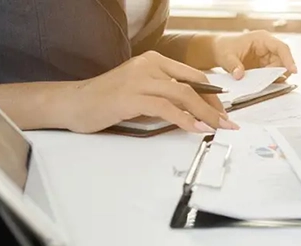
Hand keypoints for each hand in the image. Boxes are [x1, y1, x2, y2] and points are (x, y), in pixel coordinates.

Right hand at [60, 51, 238, 133]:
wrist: (73, 103)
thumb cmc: (105, 100)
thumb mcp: (141, 92)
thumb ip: (164, 96)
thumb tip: (193, 113)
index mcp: (153, 61)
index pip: (193, 76)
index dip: (213, 95)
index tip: (224, 112)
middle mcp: (148, 65)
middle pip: (193, 85)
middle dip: (214, 106)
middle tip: (227, 123)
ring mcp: (139, 79)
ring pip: (183, 95)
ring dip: (205, 114)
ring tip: (217, 128)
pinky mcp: (131, 96)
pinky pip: (166, 107)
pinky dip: (185, 119)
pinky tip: (195, 128)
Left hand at [212, 30, 297, 79]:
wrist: (219, 50)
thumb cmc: (224, 48)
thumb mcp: (226, 57)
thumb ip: (233, 66)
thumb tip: (240, 75)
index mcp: (262, 39)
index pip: (281, 48)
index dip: (289, 59)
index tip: (293, 70)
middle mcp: (268, 46)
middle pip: (283, 60)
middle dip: (278, 72)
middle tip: (268, 81)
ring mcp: (267, 56)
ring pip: (279, 68)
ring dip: (273, 77)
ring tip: (261, 82)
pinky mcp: (265, 65)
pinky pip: (272, 74)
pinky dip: (269, 80)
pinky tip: (261, 83)